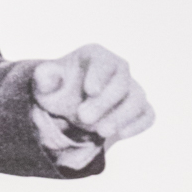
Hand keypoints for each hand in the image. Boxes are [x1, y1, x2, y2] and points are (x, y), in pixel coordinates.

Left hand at [31, 45, 154, 171]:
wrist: (70, 107)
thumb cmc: (59, 90)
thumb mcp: (44, 85)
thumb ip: (44, 78)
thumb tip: (48, 75)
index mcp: (97, 57)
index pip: (105, 61)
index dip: (100, 74)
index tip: (90, 90)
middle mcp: (119, 70)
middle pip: (122, 82)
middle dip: (104, 102)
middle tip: (83, 118)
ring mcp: (131, 89)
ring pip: (137, 99)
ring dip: (121, 116)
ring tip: (101, 132)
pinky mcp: (138, 110)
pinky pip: (147, 115)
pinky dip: (138, 124)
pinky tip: (121, 134)